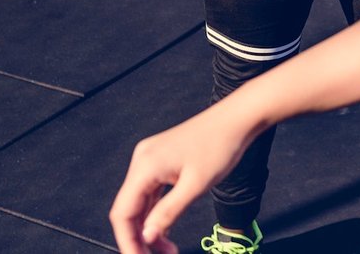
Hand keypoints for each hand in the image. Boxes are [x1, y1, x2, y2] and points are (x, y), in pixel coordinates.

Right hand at [111, 108, 259, 253]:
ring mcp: (150, 159)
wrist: (236, 119)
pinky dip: (157, 213)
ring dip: (150, 228)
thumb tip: (146, 236)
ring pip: (140, 203)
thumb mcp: (195, 186)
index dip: (127, 241)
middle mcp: (142, 161)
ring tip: (167, 250)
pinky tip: (167, 230)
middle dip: (140, 238)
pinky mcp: (161, 160)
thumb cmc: (220, 146)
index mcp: (145, 166)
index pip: (122, 213)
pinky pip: (151, 193)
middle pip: (129, 209)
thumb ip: (167, 213)